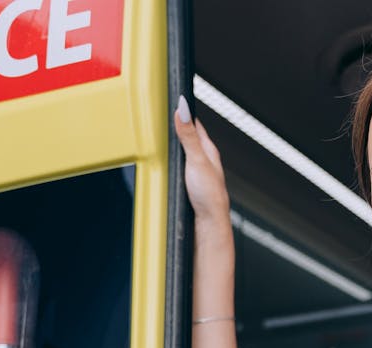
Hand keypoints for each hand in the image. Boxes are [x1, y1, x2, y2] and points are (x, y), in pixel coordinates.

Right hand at [174, 95, 230, 225]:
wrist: (209, 224)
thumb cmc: (209, 196)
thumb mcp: (196, 160)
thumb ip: (188, 136)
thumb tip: (183, 109)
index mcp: (208, 150)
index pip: (195, 124)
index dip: (185, 112)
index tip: (175, 99)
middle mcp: (204, 160)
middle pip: (188, 137)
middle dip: (177, 126)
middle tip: (164, 114)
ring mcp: (197, 172)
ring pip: (184, 153)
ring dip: (174, 145)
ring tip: (162, 135)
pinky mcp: (191, 185)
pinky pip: (179, 167)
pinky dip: (171, 161)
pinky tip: (166, 164)